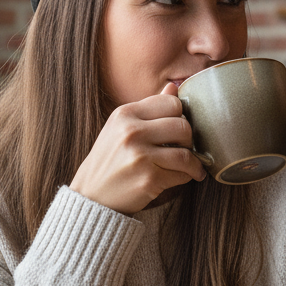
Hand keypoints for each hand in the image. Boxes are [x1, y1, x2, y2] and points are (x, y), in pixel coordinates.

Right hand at [69, 82, 204, 214]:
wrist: (92, 197)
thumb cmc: (110, 160)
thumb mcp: (121, 128)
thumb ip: (149, 109)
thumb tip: (174, 87)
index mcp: (125, 114)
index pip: (171, 102)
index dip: (180, 115)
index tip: (178, 128)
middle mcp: (131, 132)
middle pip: (183, 126)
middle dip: (188, 140)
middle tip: (185, 149)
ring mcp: (140, 156)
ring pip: (186, 153)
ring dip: (194, 162)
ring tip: (192, 166)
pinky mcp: (148, 178)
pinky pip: (182, 174)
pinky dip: (188, 176)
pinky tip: (185, 177)